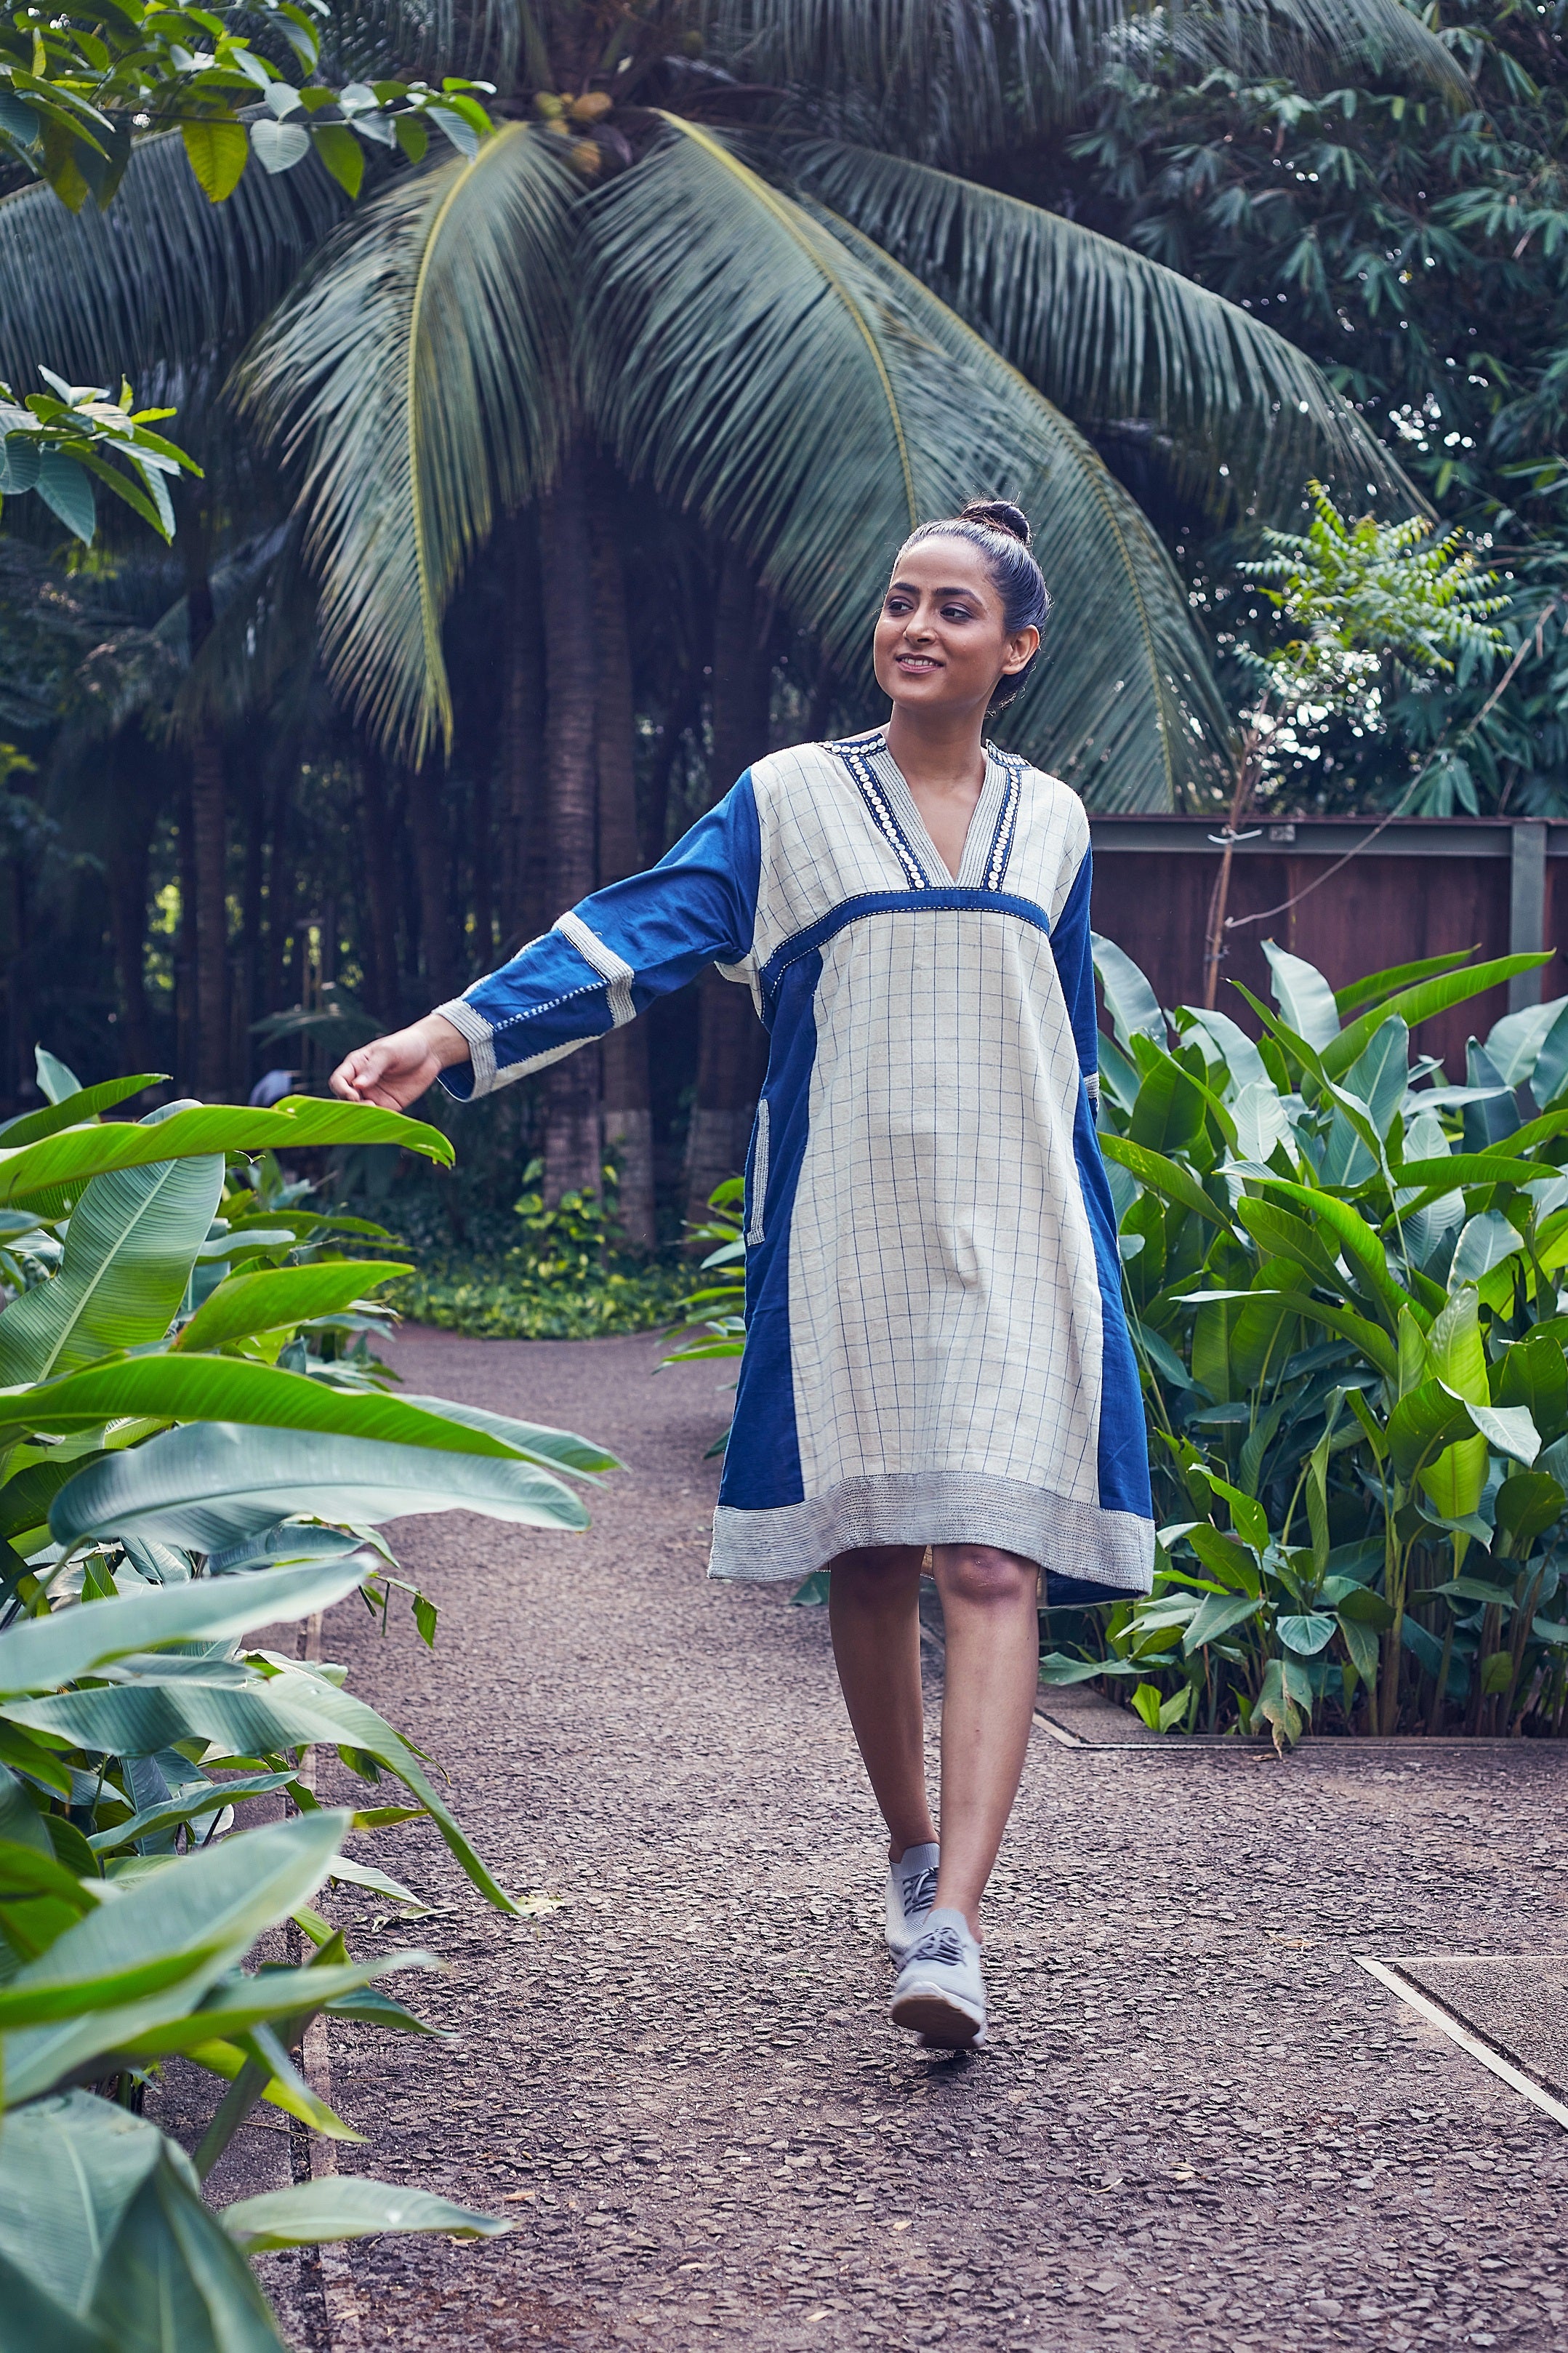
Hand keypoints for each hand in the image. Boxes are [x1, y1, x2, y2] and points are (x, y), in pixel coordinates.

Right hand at [329, 1014, 468, 1110]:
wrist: (430, 1052)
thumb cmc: (405, 1045)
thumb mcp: (388, 1052)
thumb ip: (373, 1068)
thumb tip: (357, 1086)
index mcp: (355, 1066)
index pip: (338, 1081)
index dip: (342, 1090)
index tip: (354, 1094)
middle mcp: (361, 1083)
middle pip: (345, 1100)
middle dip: (352, 1106)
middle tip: (367, 1106)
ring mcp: (374, 1096)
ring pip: (361, 1112)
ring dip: (364, 1116)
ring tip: (376, 1113)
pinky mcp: (389, 1106)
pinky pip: (379, 1118)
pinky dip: (378, 1121)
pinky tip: (385, 1120)